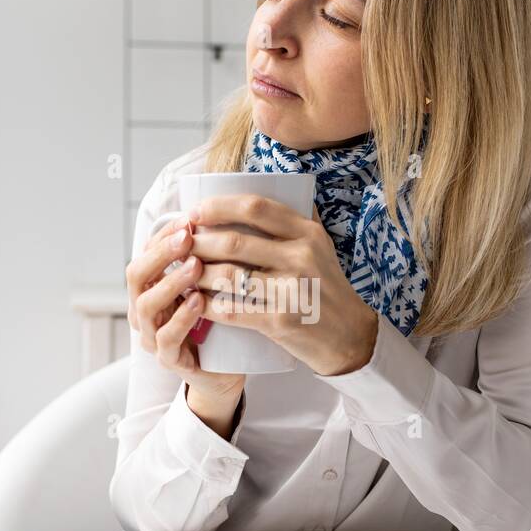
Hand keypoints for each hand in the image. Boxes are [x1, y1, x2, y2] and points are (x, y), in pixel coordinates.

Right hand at [125, 215, 245, 402]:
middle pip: (137, 275)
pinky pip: (166, 338)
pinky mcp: (169, 360)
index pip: (146, 254)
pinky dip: (181, 318)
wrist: (225, 371)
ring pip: (147, 306)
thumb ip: (205, 258)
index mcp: (151, 288)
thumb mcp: (210, 285)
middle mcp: (145, 311)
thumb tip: (219, 216)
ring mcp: (153, 336)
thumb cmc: (218, 323)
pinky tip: (198, 302)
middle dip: (162, 254)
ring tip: (196, 266)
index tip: (190, 219)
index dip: (164, 236)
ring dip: (171, 282)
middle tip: (189, 237)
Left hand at [187, 194, 379, 375]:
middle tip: (180, 246)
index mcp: (307, 233)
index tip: (195, 212)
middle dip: (199, 242)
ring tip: (183, 274)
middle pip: (235, 241)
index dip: (218, 206)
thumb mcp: (320, 247)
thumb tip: (256, 192)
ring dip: (198, 274)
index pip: (255, 207)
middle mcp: (302, 256)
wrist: (350, 337)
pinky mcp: (282, 320)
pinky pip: (233, 309)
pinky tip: (195, 302)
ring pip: (228, 275)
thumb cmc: (326, 289)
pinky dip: (208, 305)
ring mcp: (292, 289)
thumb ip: (293, 223)